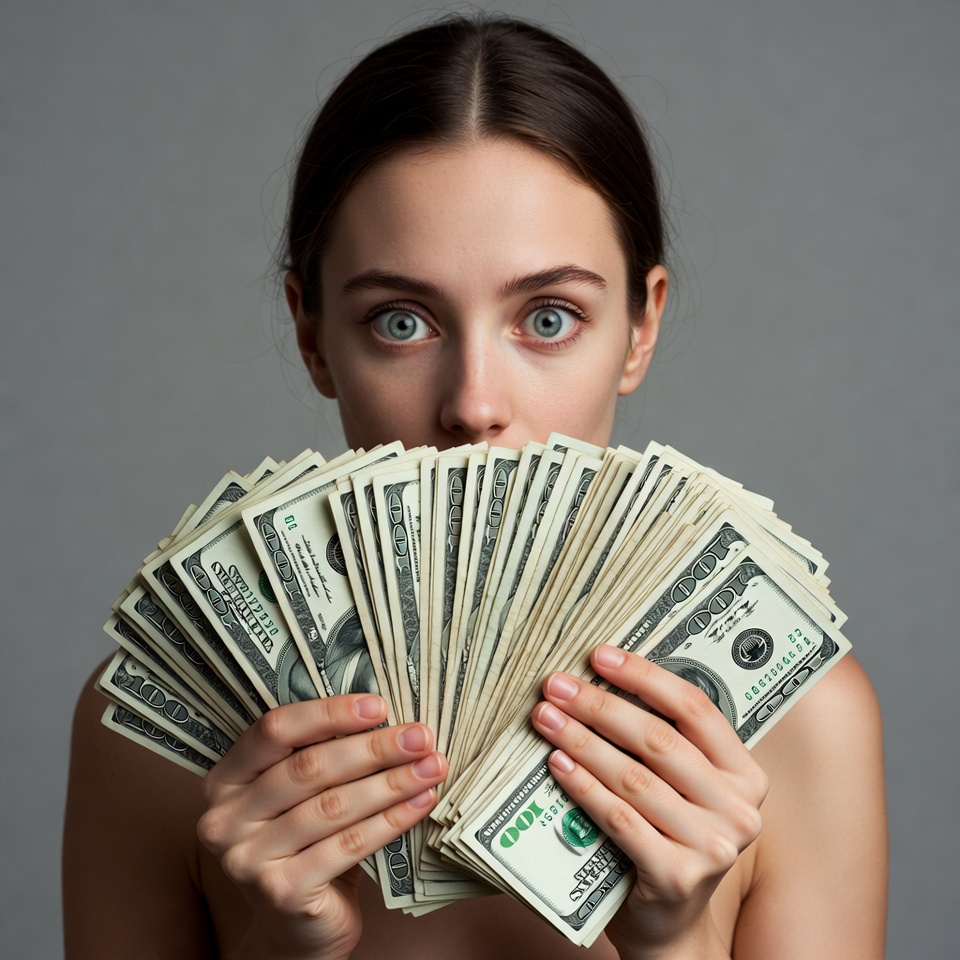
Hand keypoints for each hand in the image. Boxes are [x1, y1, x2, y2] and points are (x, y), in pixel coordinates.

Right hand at [197, 694, 446, 959]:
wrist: (296, 929)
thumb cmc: (305, 845)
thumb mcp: (299, 797)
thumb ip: (319, 754)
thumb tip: (383, 714)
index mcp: (225, 780)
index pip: (275, 730)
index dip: (329, 713)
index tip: (378, 706)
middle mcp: (225, 819)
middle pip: (309, 768)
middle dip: (374, 747)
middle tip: (420, 736)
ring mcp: (248, 859)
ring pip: (333, 806)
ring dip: (391, 782)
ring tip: (432, 766)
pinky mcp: (281, 893)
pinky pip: (348, 845)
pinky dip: (391, 820)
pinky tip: (421, 803)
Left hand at [530, 645, 767, 958]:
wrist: (672, 924)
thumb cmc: (671, 837)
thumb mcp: (685, 788)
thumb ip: (664, 742)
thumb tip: (603, 678)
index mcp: (744, 773)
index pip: (694, 708)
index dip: (644, 676)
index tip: (599, 656)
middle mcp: (738, 808)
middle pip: (658, 739)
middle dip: (599, 706)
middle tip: (556, 685)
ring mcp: (711, 846)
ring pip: (633, 777)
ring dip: (581, 742)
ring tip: (546, 719)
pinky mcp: (676, 876)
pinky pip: (619, 818)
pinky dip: (583, 787)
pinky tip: (557, 765)